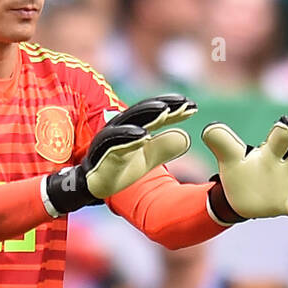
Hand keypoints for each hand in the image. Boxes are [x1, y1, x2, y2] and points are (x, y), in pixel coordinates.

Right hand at [43, 94, 195, 214]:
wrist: (94, 184)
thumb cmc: (120, 168)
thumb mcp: (147, 159)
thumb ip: (164, 147)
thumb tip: (185, 138)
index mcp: (134, 127)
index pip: (155, 113)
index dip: (173, 108)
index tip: (193, 106)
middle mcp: (122, 128)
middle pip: (144, 112)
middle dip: (163, 105)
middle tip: (184, 102)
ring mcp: (111, 139)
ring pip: (129, 122)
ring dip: (147, 115)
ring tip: (165, 111)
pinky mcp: (102, 153)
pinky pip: (115, 143)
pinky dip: (129, 137)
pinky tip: (144, 136)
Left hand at [202, 118, 287, 223]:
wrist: (238, 196)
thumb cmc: (238, 169)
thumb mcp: (229, 156)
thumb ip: (220, 141)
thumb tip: (207, 129)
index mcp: (271, 151)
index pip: (281, 136)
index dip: (284, 130)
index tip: (286, 126)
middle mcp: (284, 165)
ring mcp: (287, 185)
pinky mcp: (285, 204)